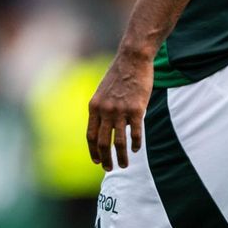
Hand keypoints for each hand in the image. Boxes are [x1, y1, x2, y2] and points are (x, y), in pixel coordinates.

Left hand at [87, 50, 152, 171]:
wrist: (132, 59)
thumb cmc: (119, 75)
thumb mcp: (103, 92)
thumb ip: (102, 109)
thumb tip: (104, 127)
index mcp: (94, 107)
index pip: (90, 135)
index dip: (92, 151)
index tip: (96, 161)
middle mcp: (105, 111)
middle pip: (102, 142)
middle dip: (105, 158)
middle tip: (109, 169)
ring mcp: (120, 111)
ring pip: (118, 141)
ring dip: (121, 156)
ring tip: (124, 165)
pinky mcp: (136, 109)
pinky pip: (135, 133)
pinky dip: (135, 144)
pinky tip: (136, 149)